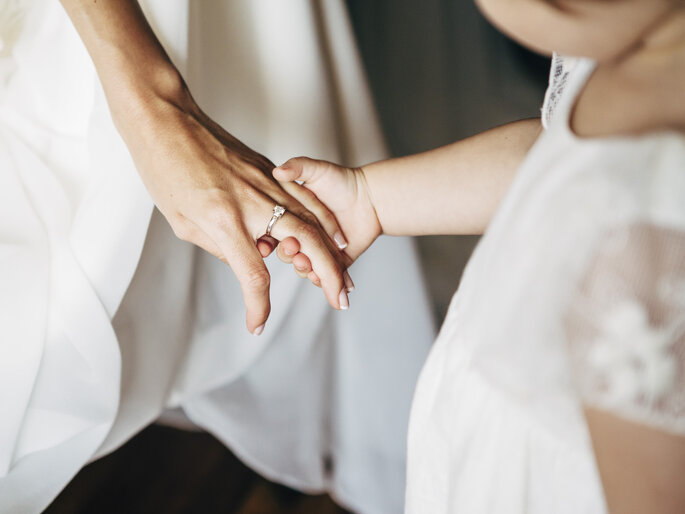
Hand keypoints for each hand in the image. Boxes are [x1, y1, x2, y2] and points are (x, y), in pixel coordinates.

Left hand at [59, 0, 351, 333]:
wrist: (166, 119)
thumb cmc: (165, 170)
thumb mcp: (183, 221)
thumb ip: (220, 246)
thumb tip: (250, 258)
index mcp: (225, 220)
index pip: (252, 273)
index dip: (258, 305)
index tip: (257, 324)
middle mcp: (253, 201)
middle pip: (304, 242)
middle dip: (328, 275)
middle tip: (341, 299)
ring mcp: (266, 181)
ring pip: (314, 218)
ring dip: (334, 250)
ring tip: (344, 273)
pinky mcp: (269, 169)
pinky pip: (306, 197)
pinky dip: (325, 220)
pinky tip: (335, 235)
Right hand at [272, 157, 381, 287]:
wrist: (372, 198)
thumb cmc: (343, 181)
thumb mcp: (317, 170)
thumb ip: (298, 167)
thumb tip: (278, 170)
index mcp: (290, 218)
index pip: (273, 233)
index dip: (269, 240)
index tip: (269, 242)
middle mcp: (302, 236)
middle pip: (288, 253)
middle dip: (291, 256)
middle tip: (296, 252)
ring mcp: (318, 251)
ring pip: (306, 268)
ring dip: (306, 270)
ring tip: (310, 267)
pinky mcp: (335, 262)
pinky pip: (327, 277)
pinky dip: (326, 281)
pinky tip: (326, 282)